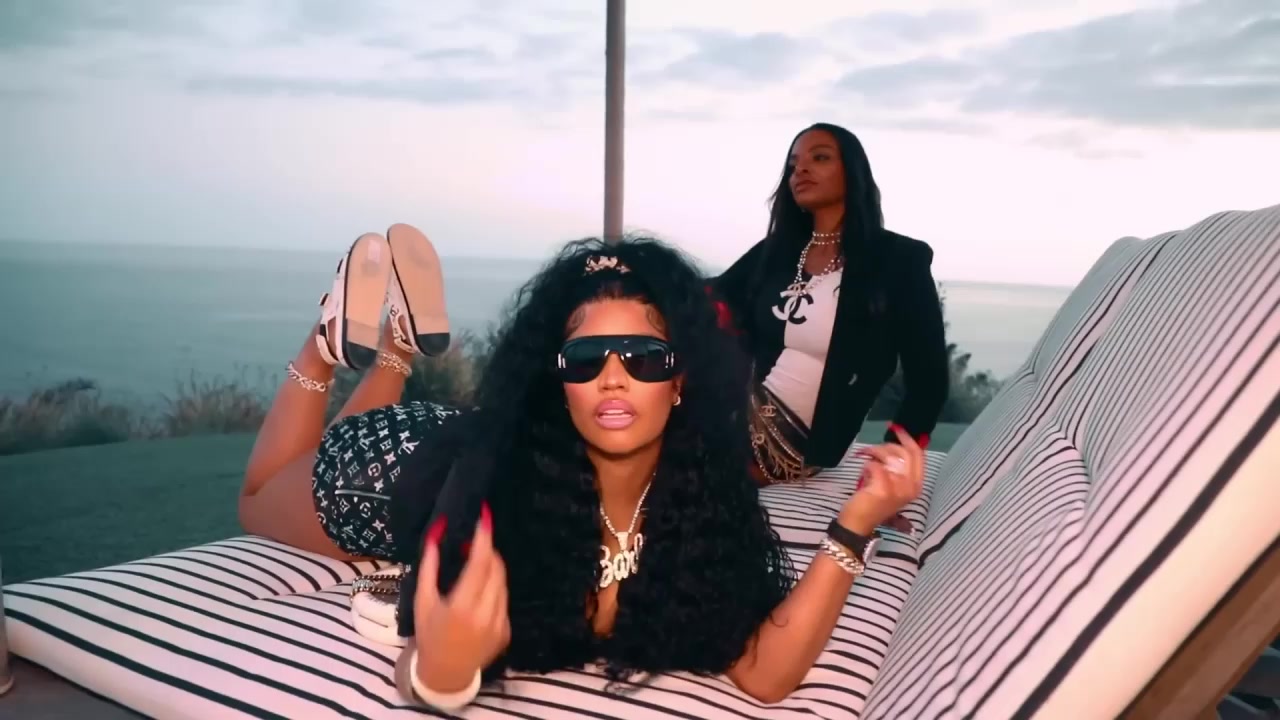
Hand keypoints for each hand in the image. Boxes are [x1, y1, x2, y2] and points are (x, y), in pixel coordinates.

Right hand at [413, 502, 509, 691]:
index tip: (484, 518)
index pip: (480, 564)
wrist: (445, 673)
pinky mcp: (507, 630)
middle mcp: (485, 615)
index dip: (484, 539)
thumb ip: (429, 566)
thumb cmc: (429, 635)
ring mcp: (499, 623)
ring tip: (473, 566)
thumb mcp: (423, 601)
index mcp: (462, 607)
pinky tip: (478, 594)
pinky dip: (493, 589)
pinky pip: (503, 599)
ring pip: (502, 583)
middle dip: (487, 551)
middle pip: (496, 569)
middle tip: (472, 542)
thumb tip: (435, 533)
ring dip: (490, 569)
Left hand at [839, 425, 924, 534]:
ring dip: (875, 453)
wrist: (858, 524)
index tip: (896, 428)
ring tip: (867, 459)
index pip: (918, 455)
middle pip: (904, 452)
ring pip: (889, 456)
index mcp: (916, 485)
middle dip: (887, 446)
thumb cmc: (873, 504)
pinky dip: (867, 465)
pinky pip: (875, 464)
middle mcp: (911, 487)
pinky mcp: (883, 488)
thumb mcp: (892, 485)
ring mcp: (899, 488)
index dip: (908, 439)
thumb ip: (899, 468)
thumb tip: (898, 443)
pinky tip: (864, 473)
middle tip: (873, 450)